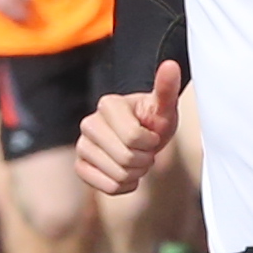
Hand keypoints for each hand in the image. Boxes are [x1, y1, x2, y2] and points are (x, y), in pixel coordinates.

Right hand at [74, 59, 177, 197]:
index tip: (151, 135)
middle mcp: (89, 123)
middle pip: (124, 158)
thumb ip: (166, 88)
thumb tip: (171, 65)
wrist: (142, 138)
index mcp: (108, 104)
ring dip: (135, 173)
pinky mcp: (81, 166)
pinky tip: (127, 173)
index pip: (133, 137)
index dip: (150, 142)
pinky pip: (107, 187)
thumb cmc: (154, 120)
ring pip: (117, 175)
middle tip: (146, 151)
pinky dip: (124, 186)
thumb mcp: (164, 106)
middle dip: (144, 160)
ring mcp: (82, 145)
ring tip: (136, 160)